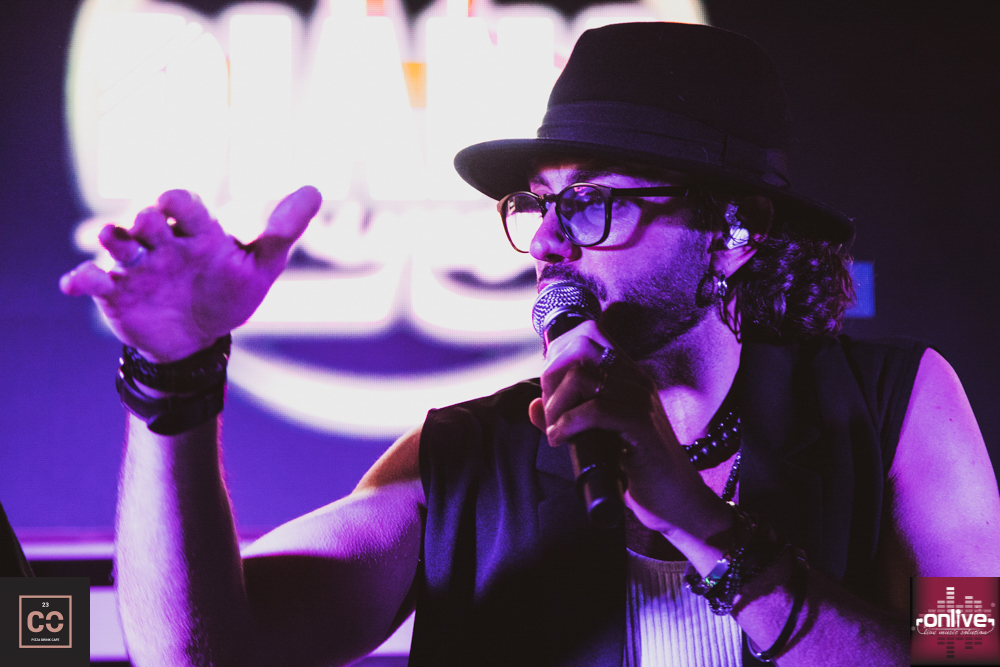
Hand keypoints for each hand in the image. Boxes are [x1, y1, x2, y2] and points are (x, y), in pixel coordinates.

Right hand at [60, 187, 321, 361]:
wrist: (200, 338)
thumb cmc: (230, 294)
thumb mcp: (261, 266)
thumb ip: (283, 231)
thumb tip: (315, 190)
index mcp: (197, 232)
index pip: (182, 204)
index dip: (177, 201)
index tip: (174, 204)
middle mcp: (163, 243)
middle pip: (146, 217)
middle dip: (146, 219)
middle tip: (152, 229)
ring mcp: (137, 267)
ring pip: (115, 242)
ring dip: (112, 238)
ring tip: (115, 240)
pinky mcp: (116, 293)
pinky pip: (92, 280)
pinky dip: (81, 278)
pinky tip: (75, 283)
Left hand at [528, 321, 723, 536]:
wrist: (677, 501)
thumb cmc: (638, 470)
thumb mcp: (597, 439)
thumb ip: (566, 418)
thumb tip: (532, 405)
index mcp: (628, 376)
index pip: (588, 336)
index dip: (557, 357)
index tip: (548, 393)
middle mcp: (635, 379)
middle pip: (580, 348)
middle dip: (552, 378)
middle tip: (550, 414)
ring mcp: (640, 399)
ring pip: (582, 376)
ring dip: (557, 404)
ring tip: (555, 430)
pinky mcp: (641, 424)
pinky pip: (595, 409)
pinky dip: (568, 424)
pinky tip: (561, 439)